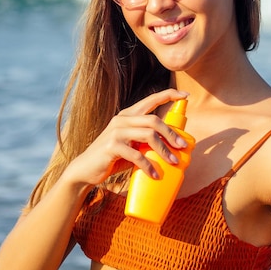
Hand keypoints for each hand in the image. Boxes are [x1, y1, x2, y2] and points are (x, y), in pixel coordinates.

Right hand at [62, 89, 188, 186]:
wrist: (85, 169)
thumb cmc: (112, 157)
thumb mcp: (131, 145)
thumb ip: (146, 141)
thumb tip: (172, 146)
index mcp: (128, 115)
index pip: (151, 99)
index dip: (169, 95)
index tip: (185, 95)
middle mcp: (122, 119)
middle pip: (154, 120)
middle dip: (171, 133)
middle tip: (182, 146)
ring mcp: (116, 132)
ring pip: (148, 135)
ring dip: (163, 149)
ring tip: (173, 162)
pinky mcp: (112, 146)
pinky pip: (136, 155)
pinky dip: (148, 165)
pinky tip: (154, 174)